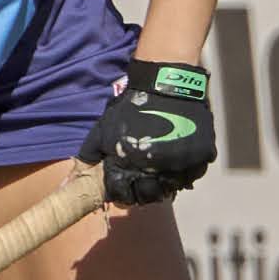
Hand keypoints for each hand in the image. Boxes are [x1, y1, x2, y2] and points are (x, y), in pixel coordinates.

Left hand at [78, 60, 216, 205]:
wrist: (166, 84)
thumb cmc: (132, 106)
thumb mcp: (103, 129)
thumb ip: (89, 154)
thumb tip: (77, 175)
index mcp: (130, 167)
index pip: (124, 196)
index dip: (122, 192)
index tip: (125, 184)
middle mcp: (157, 171)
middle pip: (150, 196)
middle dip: (144, 190)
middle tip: (146, 177)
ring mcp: (182, 164)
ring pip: (174, 186)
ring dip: (167, 180)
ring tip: (163, 167)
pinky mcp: (202, 156)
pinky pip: (194, 173)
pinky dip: (186, 170)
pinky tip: (178, 159)